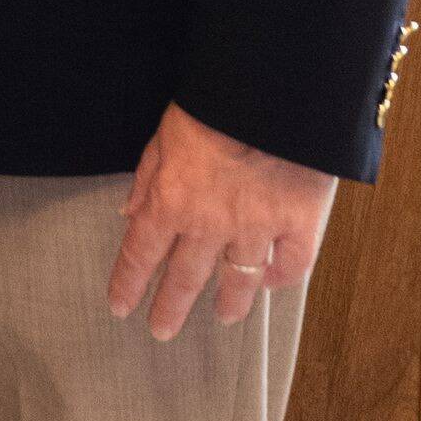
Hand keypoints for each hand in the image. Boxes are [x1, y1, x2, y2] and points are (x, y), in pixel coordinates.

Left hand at [108, 101, 337, 337]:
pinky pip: (291, 266)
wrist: (272, 90)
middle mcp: (210, 225)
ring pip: (239, 282)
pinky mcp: (300, 224)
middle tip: (161, 330)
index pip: (141, 254)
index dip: (128, 284)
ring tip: (222, 316)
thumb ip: (147, 179)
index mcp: (170, 201)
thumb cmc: (213, 104)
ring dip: (228, 303)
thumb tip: (130, 213)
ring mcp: (257, 228)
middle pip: (186, 279)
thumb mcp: (163, 136)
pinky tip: (270, 282)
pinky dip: (279, 278)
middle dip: (170, 308)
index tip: (119, 306)